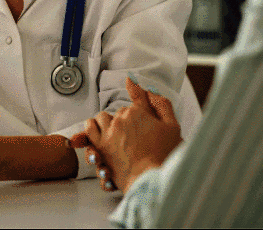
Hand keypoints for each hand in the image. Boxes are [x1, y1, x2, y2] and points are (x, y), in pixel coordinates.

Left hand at [71, 77, 182, 192]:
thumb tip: (149, 89)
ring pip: (102, 117)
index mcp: (139, 112)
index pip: (136, 98)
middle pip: (119, 111)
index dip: (135, 96)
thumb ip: (161, 104)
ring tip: (114, 132)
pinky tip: (98, 133)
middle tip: (134, 132)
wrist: (150, 178)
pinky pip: (89, 129)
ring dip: (107, 122)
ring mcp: (109, 132)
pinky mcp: (100, 145)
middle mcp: (121, 118)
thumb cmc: (164, 155)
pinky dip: (92, 128)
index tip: (130, 84)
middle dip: (125, 119)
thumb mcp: (172, 126)